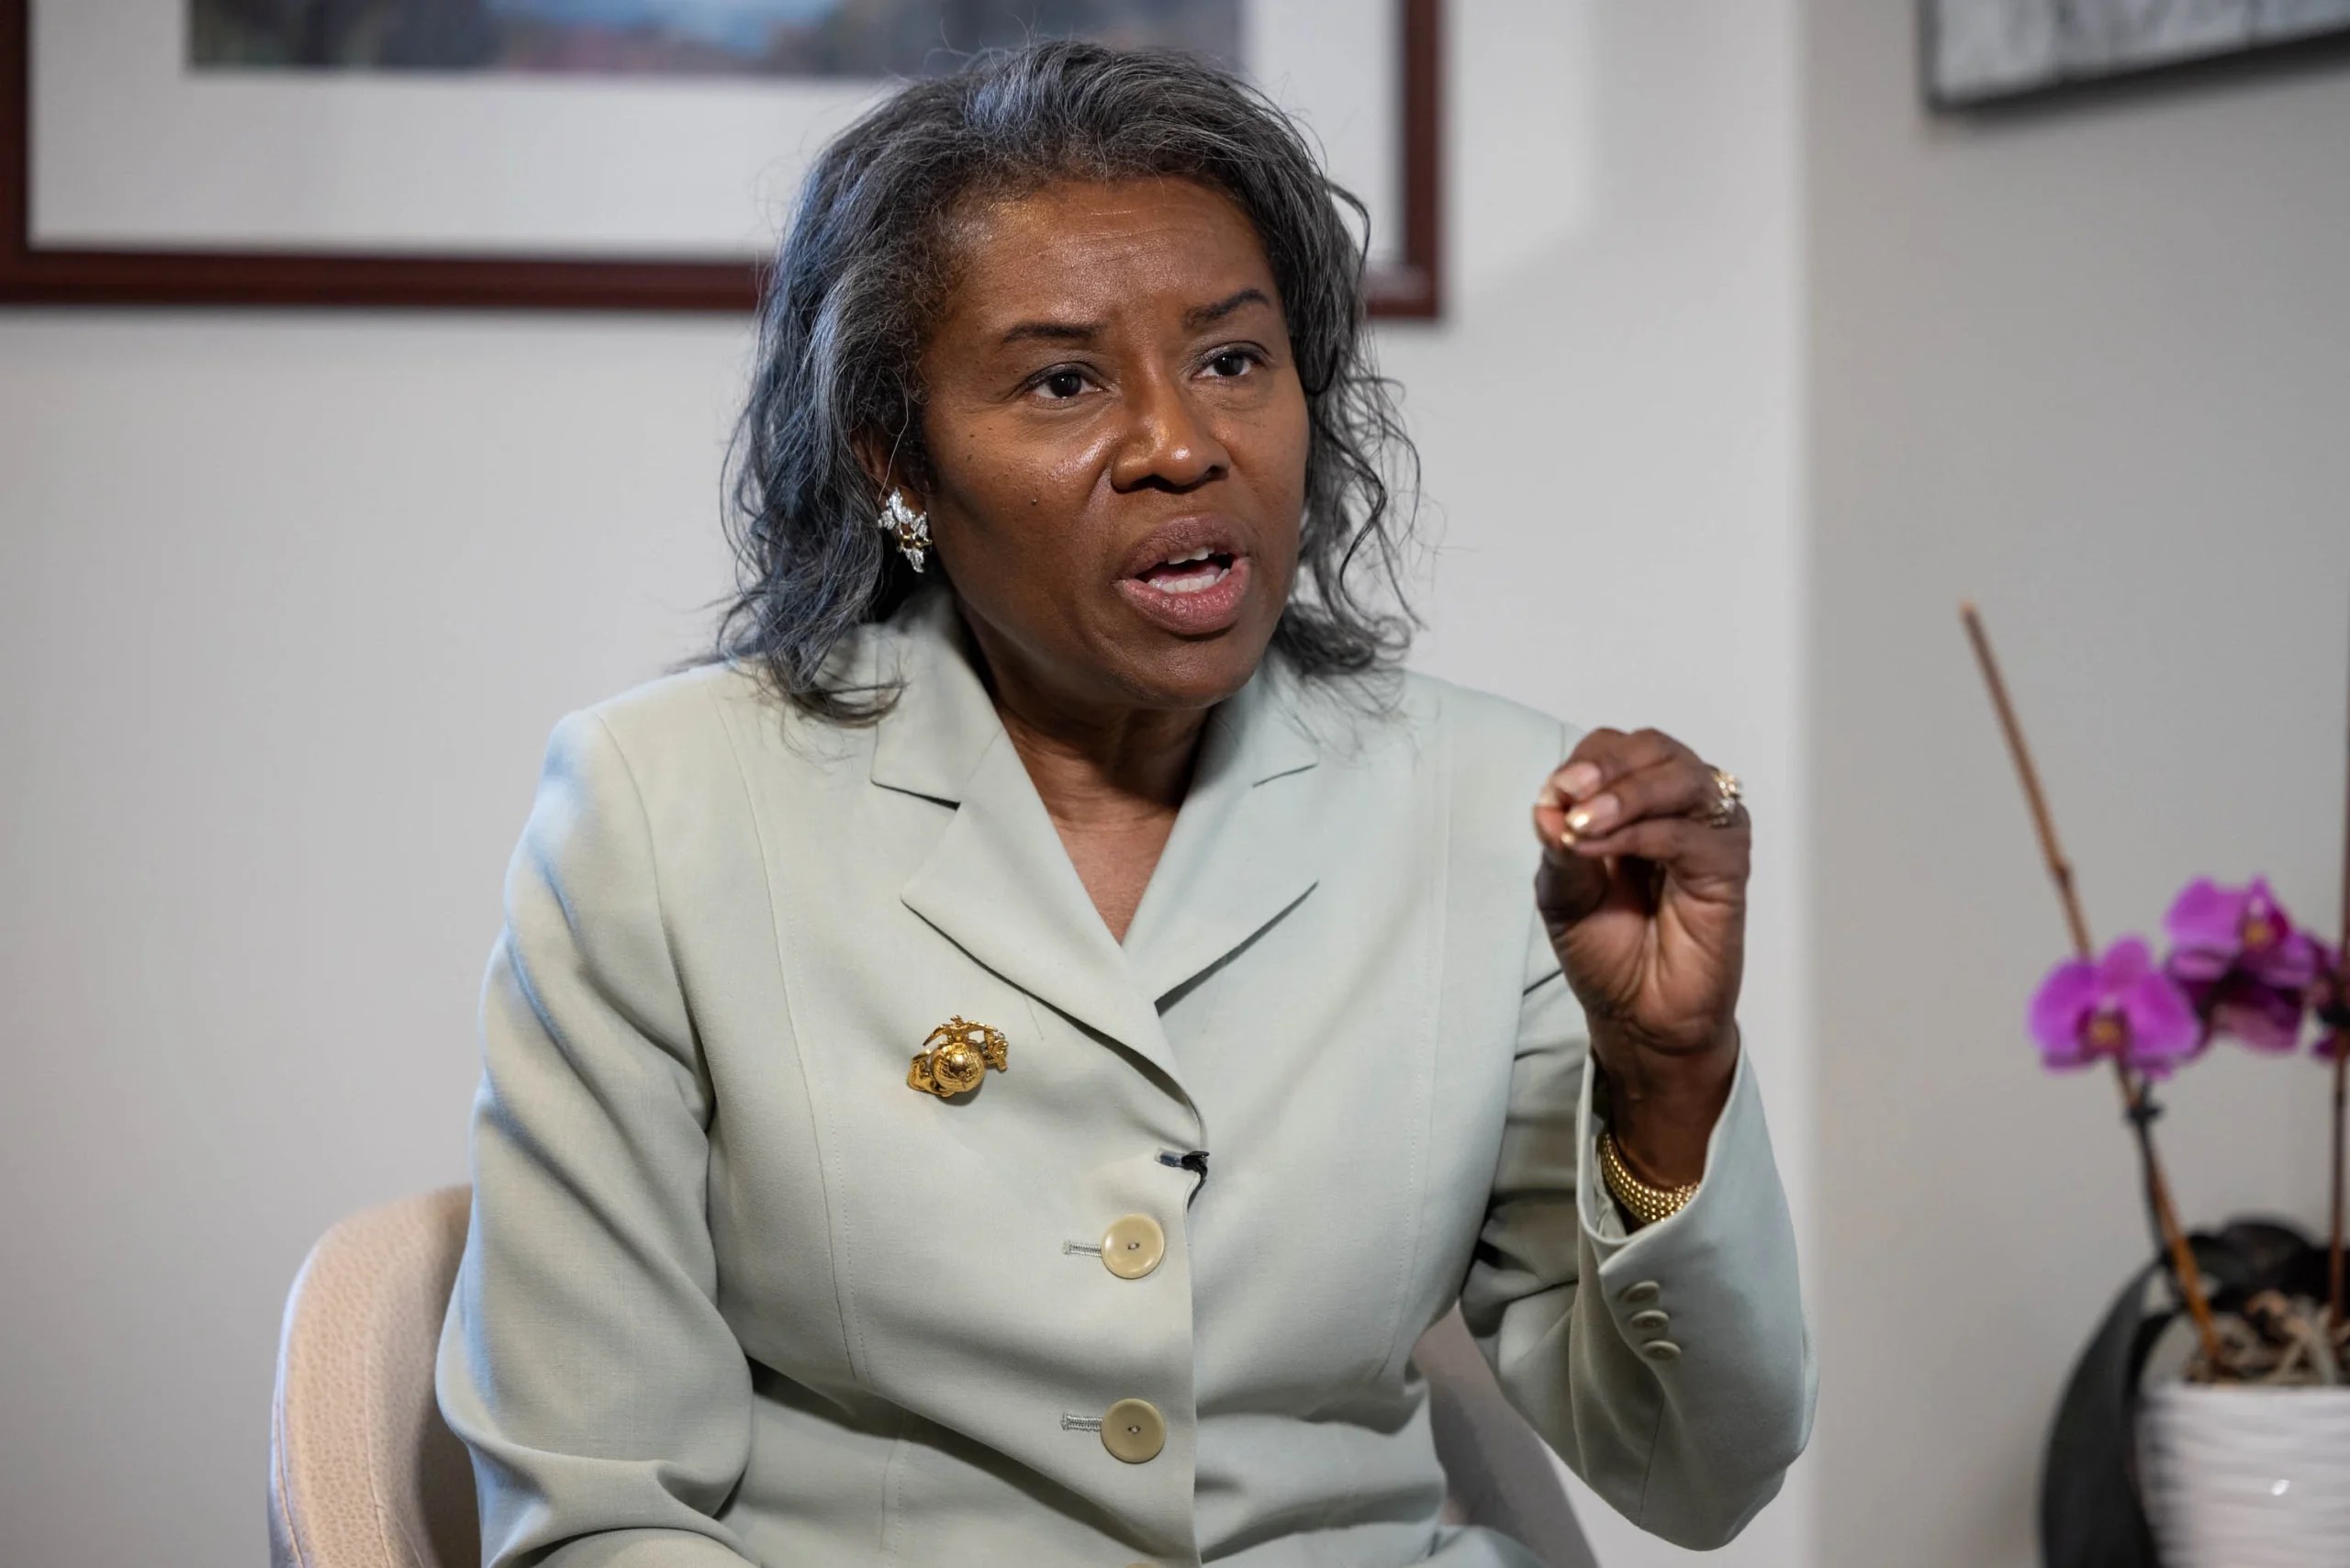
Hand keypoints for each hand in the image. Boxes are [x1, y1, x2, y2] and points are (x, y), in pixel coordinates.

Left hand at [1532, 728, 1747, 1184]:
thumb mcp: (1562, 892)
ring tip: (1579, 825)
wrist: (1638, 1017)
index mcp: (1636, 800)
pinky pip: (1688, 832)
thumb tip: (1547, 803)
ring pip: (1678, 778)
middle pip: (1651, 748)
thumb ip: (1557, 845)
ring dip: (1623, 794)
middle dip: (1604, 768)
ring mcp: (1708, 831)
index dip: (1582, 763)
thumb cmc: (1607, 950)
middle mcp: (1678, 806)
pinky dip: (1640, 832)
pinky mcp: (1728, 866)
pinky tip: (1600, 848)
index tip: (1550, 795)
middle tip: (1566, 797)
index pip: (1614, 748)